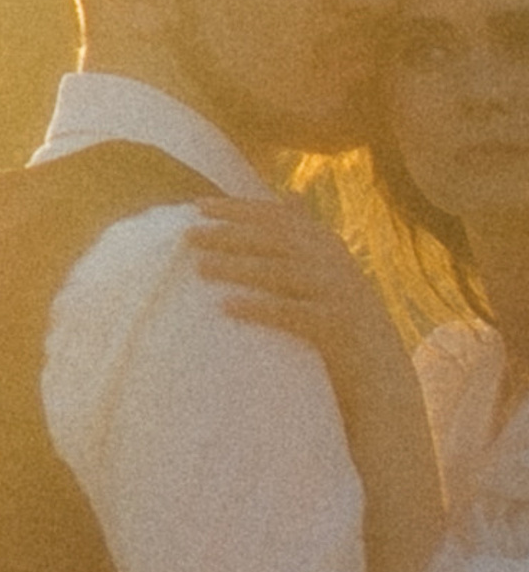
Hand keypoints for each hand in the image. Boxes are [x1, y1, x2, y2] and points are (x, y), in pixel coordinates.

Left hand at [188, 194, 397, 388]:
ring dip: (238, 267)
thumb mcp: (329, 273)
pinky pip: (293, 314)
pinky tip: (227, 307)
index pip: (278, 216)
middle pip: (275, 240)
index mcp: (328, 246)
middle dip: (230, 234)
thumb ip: (308, 239)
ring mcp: (340, 294)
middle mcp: (335, 263)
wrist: (382, 376)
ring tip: (200, 267)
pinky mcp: (338, 328)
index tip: (197, 205)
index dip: (238, 208)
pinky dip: (259, 307)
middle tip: (188, 234)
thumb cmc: (342, 321)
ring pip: (281, 272)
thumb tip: (290, 194)